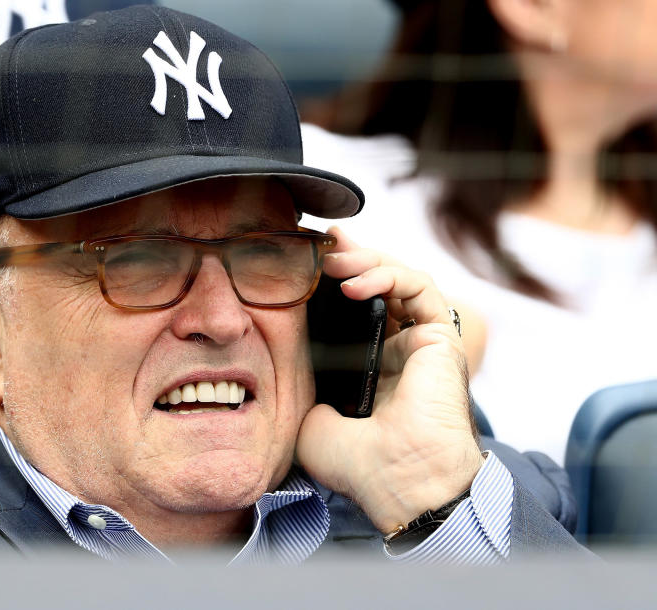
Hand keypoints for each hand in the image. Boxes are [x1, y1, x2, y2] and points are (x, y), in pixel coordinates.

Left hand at [295, 226, 483, 533]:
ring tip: (332, 261)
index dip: (329, 281)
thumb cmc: (356, 462)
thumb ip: (304, 382)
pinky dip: (388, 275)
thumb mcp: (310, 415)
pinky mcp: (440, 336)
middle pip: (374, 285)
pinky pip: (419, 287)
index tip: (302, 262)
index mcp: (366, 366)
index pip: (349, 309)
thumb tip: (286, 355)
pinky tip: (354, 284)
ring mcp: (418, 341)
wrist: (397, 481)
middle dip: (347, 258)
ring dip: (364, 261)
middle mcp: (395, 349)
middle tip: (318, 246)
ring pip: (398, 278)